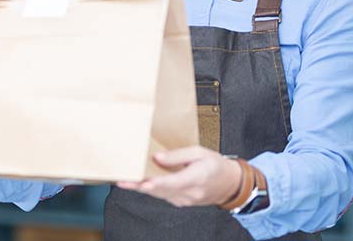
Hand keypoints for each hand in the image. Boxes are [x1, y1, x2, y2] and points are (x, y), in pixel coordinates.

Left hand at [115, 146, 242, 207]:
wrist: (230, 184)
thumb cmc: (215, 165)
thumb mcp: (200, 152)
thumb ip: (178, 155)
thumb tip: (157, 158)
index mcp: (196, 178)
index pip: (173, 182)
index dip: (157, 184)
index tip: (144, 183)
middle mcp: (189, 193)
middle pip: (160, 190)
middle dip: (140, 186)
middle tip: (122, 181)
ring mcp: (184, 200)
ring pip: (159, 194)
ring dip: (141, 189)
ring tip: (123, 181)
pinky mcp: (181, 201)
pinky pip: (163, 195)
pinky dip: (150, 190)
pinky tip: (138, 183)